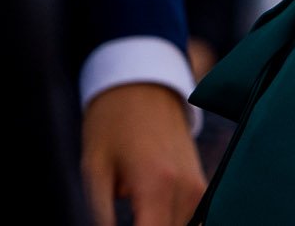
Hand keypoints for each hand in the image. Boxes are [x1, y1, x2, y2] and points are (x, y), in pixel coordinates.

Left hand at [82, 82, 203, 225]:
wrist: (144, 83)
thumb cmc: (112, 123)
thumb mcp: (94, 171)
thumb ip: (101, 217)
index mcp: (158, 184)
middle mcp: (186, 188)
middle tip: (121, 217)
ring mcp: (198, 186)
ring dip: (156, 225)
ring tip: (131, 214)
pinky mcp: (200, 184)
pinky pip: (189, 219)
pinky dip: (168, 223)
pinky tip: (146, 215)